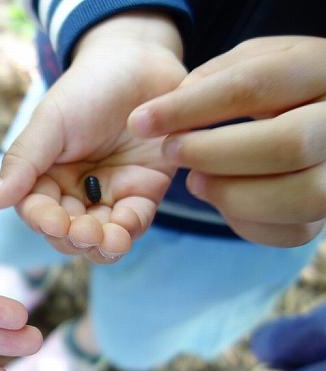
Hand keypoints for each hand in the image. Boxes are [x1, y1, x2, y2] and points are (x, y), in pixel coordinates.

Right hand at [0, 13, 185, 262]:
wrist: (140, 61)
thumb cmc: (87, 88)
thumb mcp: (50, 122)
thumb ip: (22, 163)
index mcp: (44, 177)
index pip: (36, 210)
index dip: (44, 220)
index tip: (54, 221)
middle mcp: (74, 192)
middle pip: (67, 233)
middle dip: (75, 237)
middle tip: (85, 232)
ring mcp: (109, 195)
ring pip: (100, 238)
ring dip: (102, 245)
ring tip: (110, 240)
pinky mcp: (144, 193)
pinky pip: (135, 222)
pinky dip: (130, 230)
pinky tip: (126, 228)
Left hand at [129, 36, 325, 245]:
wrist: (314, 112)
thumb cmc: (271, 84)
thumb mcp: (248, 62)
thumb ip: (212, 80)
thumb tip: (171, 113)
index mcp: (319, 68)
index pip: (253, 86)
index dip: (189, 107)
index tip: (140, 121)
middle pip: (287, 144)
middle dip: (212, 153)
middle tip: (171, 151)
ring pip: (300, 196)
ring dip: (232, 193)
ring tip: (195, 181)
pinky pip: (293, 231)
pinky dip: (247, 221)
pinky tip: (223, 199)